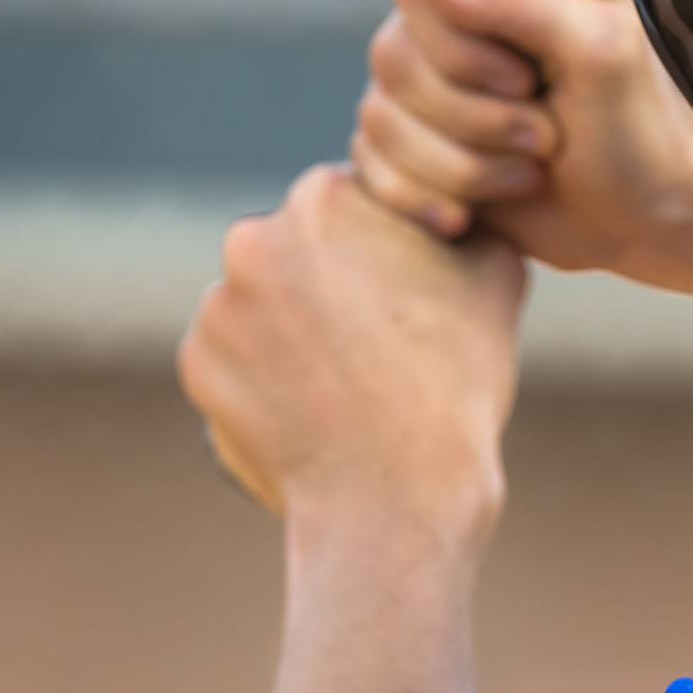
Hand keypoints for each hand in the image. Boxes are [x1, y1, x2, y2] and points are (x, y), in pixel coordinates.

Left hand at [179, 164, 526, 527]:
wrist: (396, 496)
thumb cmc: (454, 381)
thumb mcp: (495, 274)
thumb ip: (466, 224)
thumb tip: (459, 216)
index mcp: (324, 197)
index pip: (354, 202)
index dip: (387, 243)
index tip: (407, 288)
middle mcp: (253, 239)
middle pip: (299, 249)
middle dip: (331, 282)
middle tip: (379, 338)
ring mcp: (216, 306)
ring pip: (262, 304)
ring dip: (294, 329)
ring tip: (347, 381)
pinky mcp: (197, 366)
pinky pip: (236, 360)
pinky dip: (267, 378)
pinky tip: (313, 408)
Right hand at [353, 0, 692, 327]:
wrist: (650, 222)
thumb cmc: (641, 130)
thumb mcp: (597, 50)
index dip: (460, 48)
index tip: (529, 82)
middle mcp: (459, 10)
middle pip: (392, 54)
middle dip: (471, 118)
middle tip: (544, 138)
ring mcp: (433, 77)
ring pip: (378, 115)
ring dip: (460, 165)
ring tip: (530, 172)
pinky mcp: (417, 139)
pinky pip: (370, 164)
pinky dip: (424, 197)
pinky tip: (472, 214)